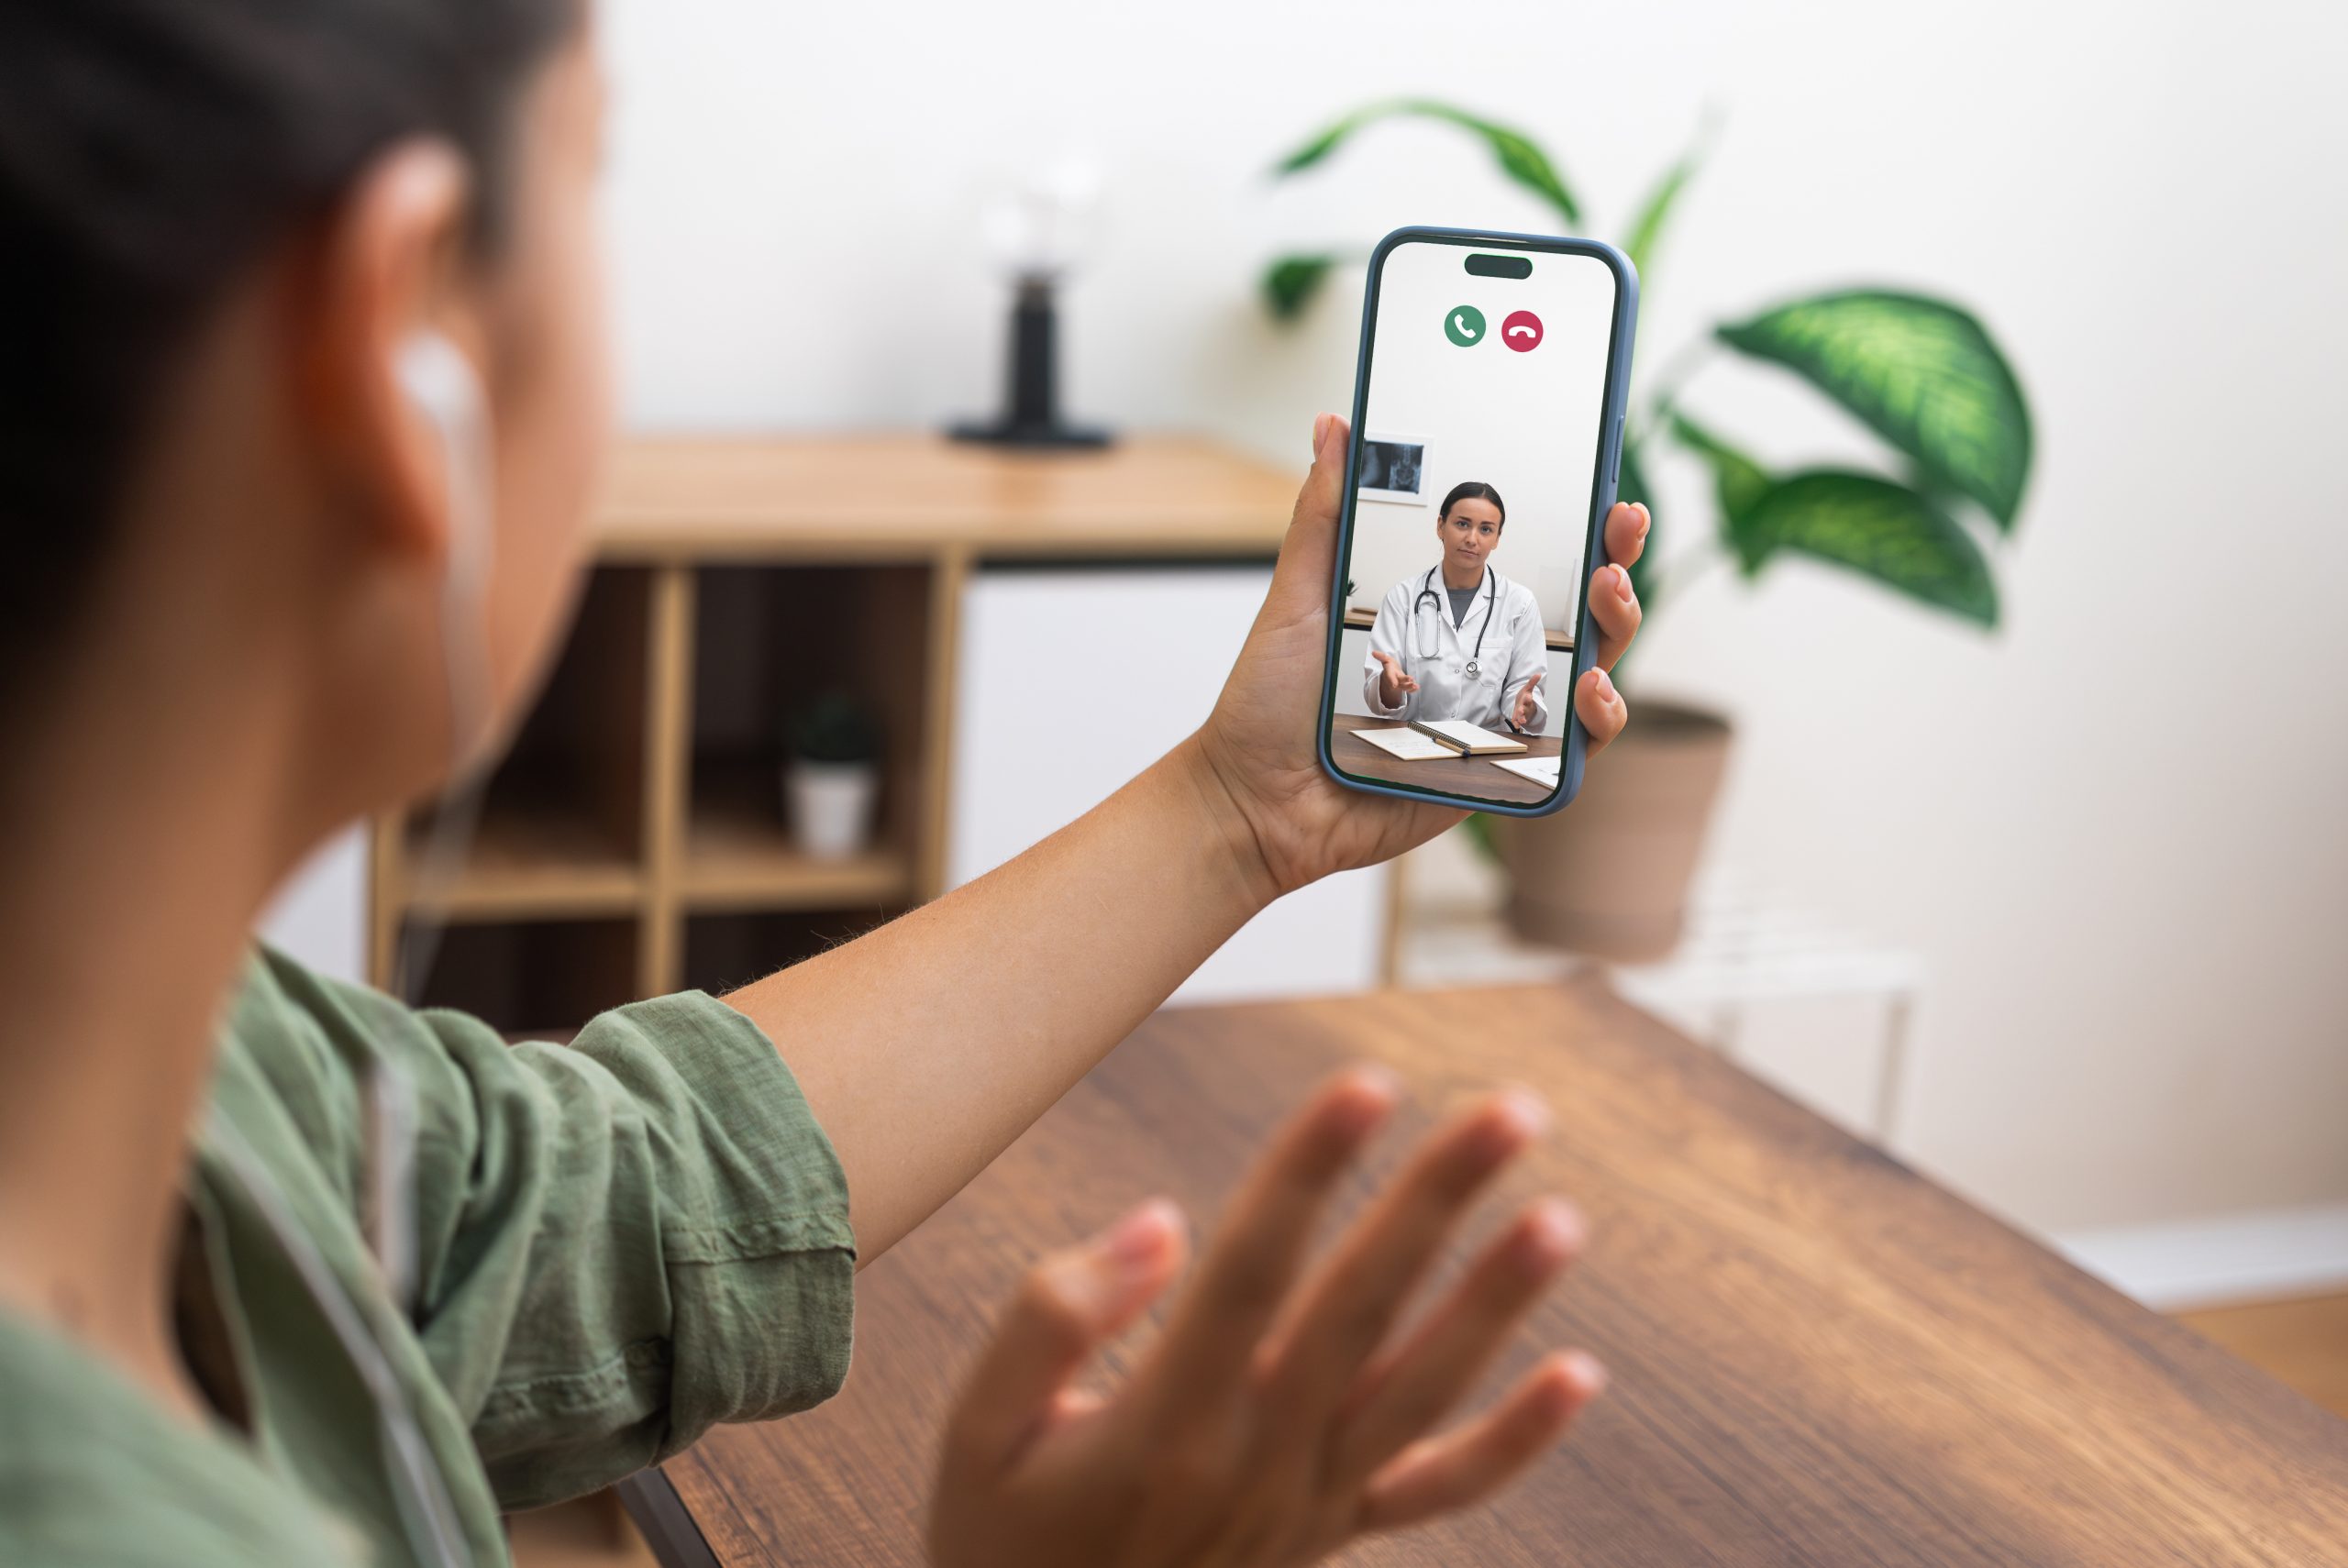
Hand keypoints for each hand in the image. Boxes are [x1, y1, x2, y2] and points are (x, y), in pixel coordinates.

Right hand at [929, 1070, 1602, 1567]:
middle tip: (1513, 1111)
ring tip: (1561, 1216)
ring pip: (1421, 1390)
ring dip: (1497, 1302)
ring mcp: (1305, 1504)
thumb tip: (1161, 1223)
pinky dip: (1515, 1441)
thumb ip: (1053, 1318)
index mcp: (1162, 1423)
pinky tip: (1581, 1376)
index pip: (1252, 1268)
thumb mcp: (976, 1431)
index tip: (1366, 1082)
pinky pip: (1437, 1492)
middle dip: (1441, 1202)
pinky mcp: (1331, 1536)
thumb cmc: (998, 1537)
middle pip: (1362, 1308)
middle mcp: (1253, 1461)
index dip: (1311, 1170)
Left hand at [1187, 414, 1648, 896]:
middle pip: (1576, 608)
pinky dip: (1599, 716)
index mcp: (1441, 615)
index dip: (1572, 523)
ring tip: (1609, 595)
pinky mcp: (1500, 772)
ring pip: (1592, 670)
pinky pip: (1572, 749)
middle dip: (1615, 559)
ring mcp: (1494, 717)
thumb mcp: (1301, 595)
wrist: (1256, 801)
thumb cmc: (1269, 705)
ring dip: (1618, 627)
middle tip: (1619, 529)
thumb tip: (1335, 423)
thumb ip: (1325, 513)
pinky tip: (1588, 687)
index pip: (1523, 559)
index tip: (1600, 482)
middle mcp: (1477, 662)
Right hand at [1369, 648, 1418, 705]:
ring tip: (1415, 685)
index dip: (1391, 680)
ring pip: (1404, 687)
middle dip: (1404, 682)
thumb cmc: (1390, 667)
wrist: (1392, 674)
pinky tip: (1417, 687)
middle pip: (1399, 682)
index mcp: (1389, 673)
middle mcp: (1395, 680)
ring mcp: (1400, 684)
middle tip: (1410, 680)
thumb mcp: (1386, 659)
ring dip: (1410, 686)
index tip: (1394, 685)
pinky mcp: (1405, 685)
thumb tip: (1373, 652)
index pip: (1390, 676)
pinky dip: (1412, 689)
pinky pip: (1408, 689)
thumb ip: (1381, 656)